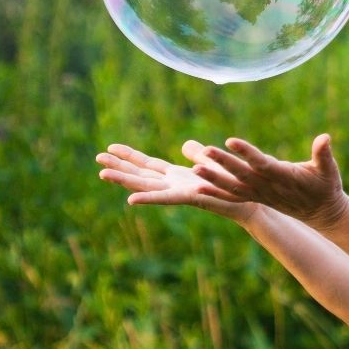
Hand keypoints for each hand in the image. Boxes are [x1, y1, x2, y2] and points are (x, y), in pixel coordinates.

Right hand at [96, 141, 261, 224]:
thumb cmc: (233, 184)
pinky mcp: (190, 198)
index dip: (129, 157)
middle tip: (96, 159)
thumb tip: (186, 146)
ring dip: (125, 181)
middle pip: (140, 175)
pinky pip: (166, 199)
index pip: (148, 165)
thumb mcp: (210, 162)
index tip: (109, 148)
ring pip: (146, 187)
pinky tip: (130, 200)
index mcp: (177, 177)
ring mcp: (179, 193)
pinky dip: (148, 199)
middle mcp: (174, 185)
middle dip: (119, 168)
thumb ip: (196, 154)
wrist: (252, 202)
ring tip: (103, 174)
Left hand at [192, 134, 348, 229]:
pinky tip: (197, 188)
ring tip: (194, 169)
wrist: (321, 212)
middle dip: (223, 163)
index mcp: (283, 176)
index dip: (246, 152)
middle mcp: (268, 186)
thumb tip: (326, 137)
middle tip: (204, 151)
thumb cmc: (326, 186)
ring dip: (213, 179)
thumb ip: (323, 154)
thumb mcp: (329, 170)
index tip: (231, 140)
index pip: (261, 162)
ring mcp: (260, 194)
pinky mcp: (255, 198)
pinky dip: (215, 193)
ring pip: (233, 187)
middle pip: (242, 174)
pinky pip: (232, 196)